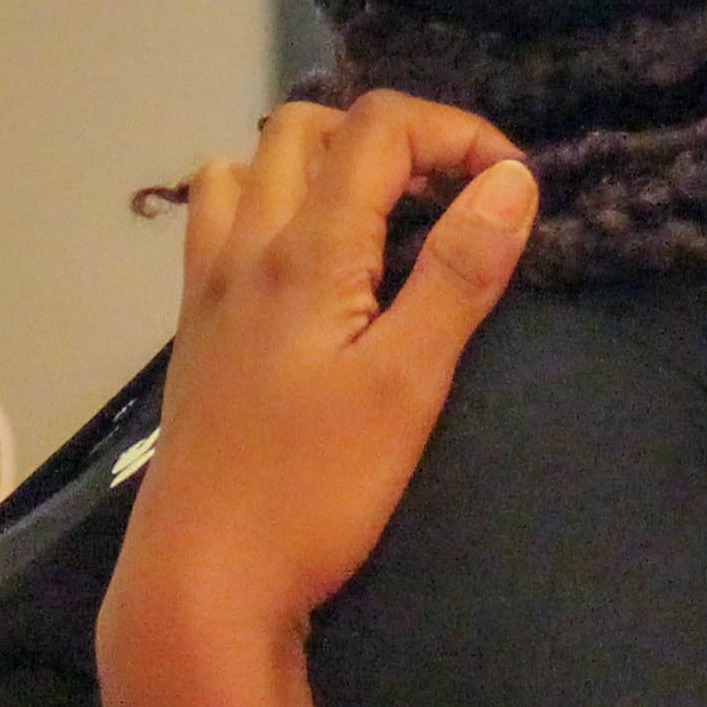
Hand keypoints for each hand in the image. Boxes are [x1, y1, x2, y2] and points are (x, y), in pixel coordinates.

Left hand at [112, 92, 536, 657]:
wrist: (202, 580)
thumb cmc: (314, 490)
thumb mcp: (409, 385)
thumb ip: (459, 275)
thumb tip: (510, 182)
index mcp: (304, 250)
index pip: (377, 127)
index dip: (454, 131)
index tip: (509, 187)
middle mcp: (244, 248)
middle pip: (303, 127)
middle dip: (386, 137)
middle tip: (444, 199)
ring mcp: (209, 289)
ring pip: (245, 168)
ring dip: (314, 165)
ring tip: (373, 221)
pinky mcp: (195, 332)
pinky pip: (219, 225)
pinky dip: (267, 210)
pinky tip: (307, 272)